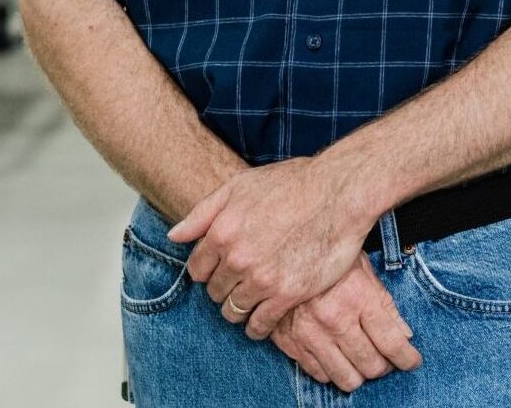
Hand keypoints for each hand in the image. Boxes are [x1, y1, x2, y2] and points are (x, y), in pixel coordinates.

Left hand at [168, 156, 371, 337]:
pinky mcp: (286, 295)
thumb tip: (174, 235)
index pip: (197, 269)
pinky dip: (258, 326)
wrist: (337, 193)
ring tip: (252, 299)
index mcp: (222, 231)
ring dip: (239, 308)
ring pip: (233, 311)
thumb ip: (203, 212)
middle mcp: (237, 258)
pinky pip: (260, 326)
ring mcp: (261, 278)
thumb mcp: (240, 185)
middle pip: (215, 292)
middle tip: (241, 280)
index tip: (221, 268)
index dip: (208, 269)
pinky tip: (264, 317)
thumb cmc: (291, 184)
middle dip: (224, 287)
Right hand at [271, 255, 421, 393]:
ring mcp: (310, 334)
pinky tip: (337, 354)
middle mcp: (334, 319)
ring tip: (362, 359)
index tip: (412, 361)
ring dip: (360, 373)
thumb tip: (404, 335)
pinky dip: (332, 370)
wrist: (281, 248)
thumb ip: (385, 303)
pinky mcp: (291, 342)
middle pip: (372, 366)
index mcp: (357, 297)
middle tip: (387, 358)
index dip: (407, 358)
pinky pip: (319, 374)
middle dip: (385, 367)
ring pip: (347, 379)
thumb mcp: (363, 269)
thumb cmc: (328, 254)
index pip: (391, 343)